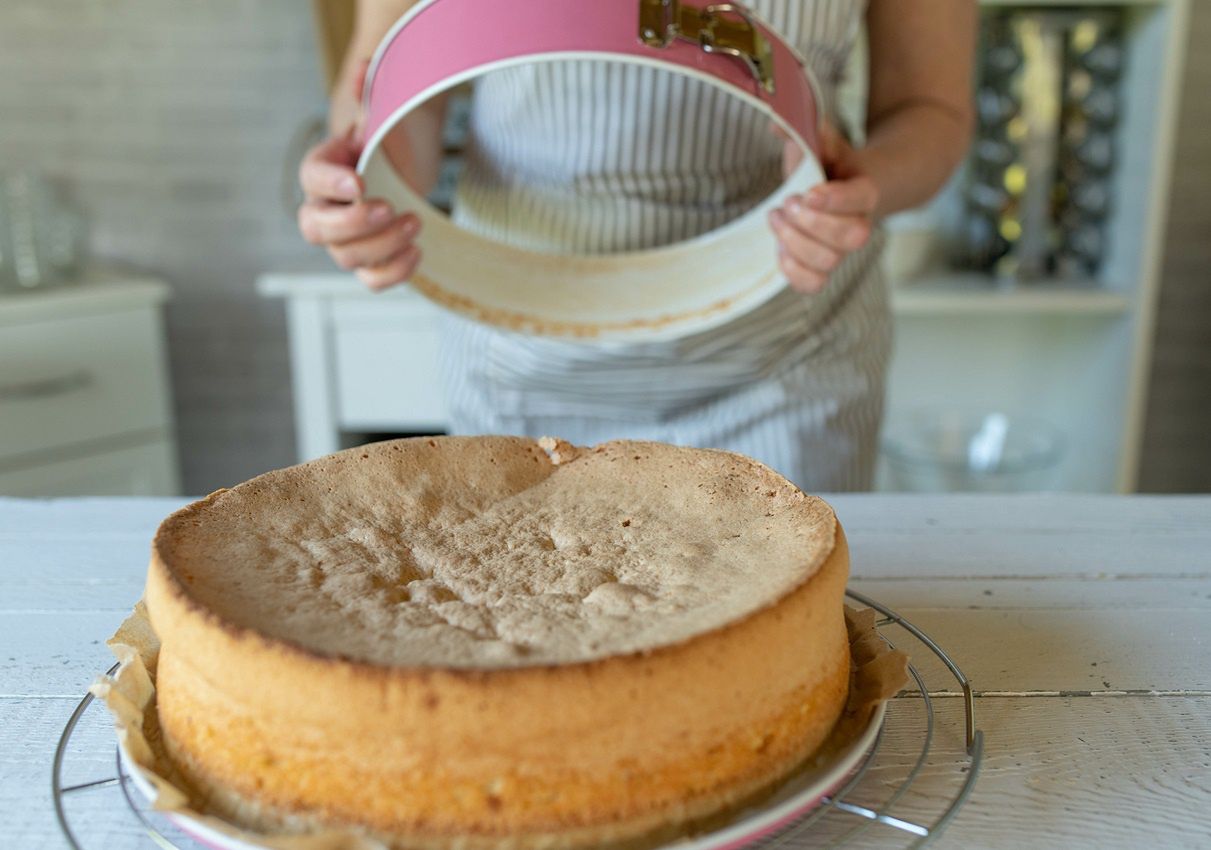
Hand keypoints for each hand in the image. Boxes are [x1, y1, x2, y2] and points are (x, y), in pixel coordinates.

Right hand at [296, 61, 419, 291]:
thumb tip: (366, 67)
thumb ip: (370, 91)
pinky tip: (418, 252)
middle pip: (316, 229)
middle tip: (389, 208)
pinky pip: (370, 280)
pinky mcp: (369, 260)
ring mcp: (344, 240)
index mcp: (322, 168)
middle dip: (353, 224)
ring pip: (346, 258)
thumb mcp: (380, 111)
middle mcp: (323, 208)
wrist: (400, 164)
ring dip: (382, 245)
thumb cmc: (384, 138)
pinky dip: (393, 273)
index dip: (329, 183)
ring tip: (415, 222)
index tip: (359, 182)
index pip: (310, 178)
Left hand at [770, 124, 876, 293]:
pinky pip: (812, 284)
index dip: (837, 200)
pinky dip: (792, 272)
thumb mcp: (819, 142)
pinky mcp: (820, 268)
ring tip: (777, 217)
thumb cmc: (828, 165)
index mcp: (866, 190)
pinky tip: (779, 248)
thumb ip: (803, 130)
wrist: (844, 189)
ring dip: (795, 242)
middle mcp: (859, 224)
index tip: (808, 193)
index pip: (862, 198)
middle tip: (787, 202)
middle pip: (850, 238)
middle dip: (812, 222)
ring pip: (829, 262)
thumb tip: (777, 124)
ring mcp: (840, 250)